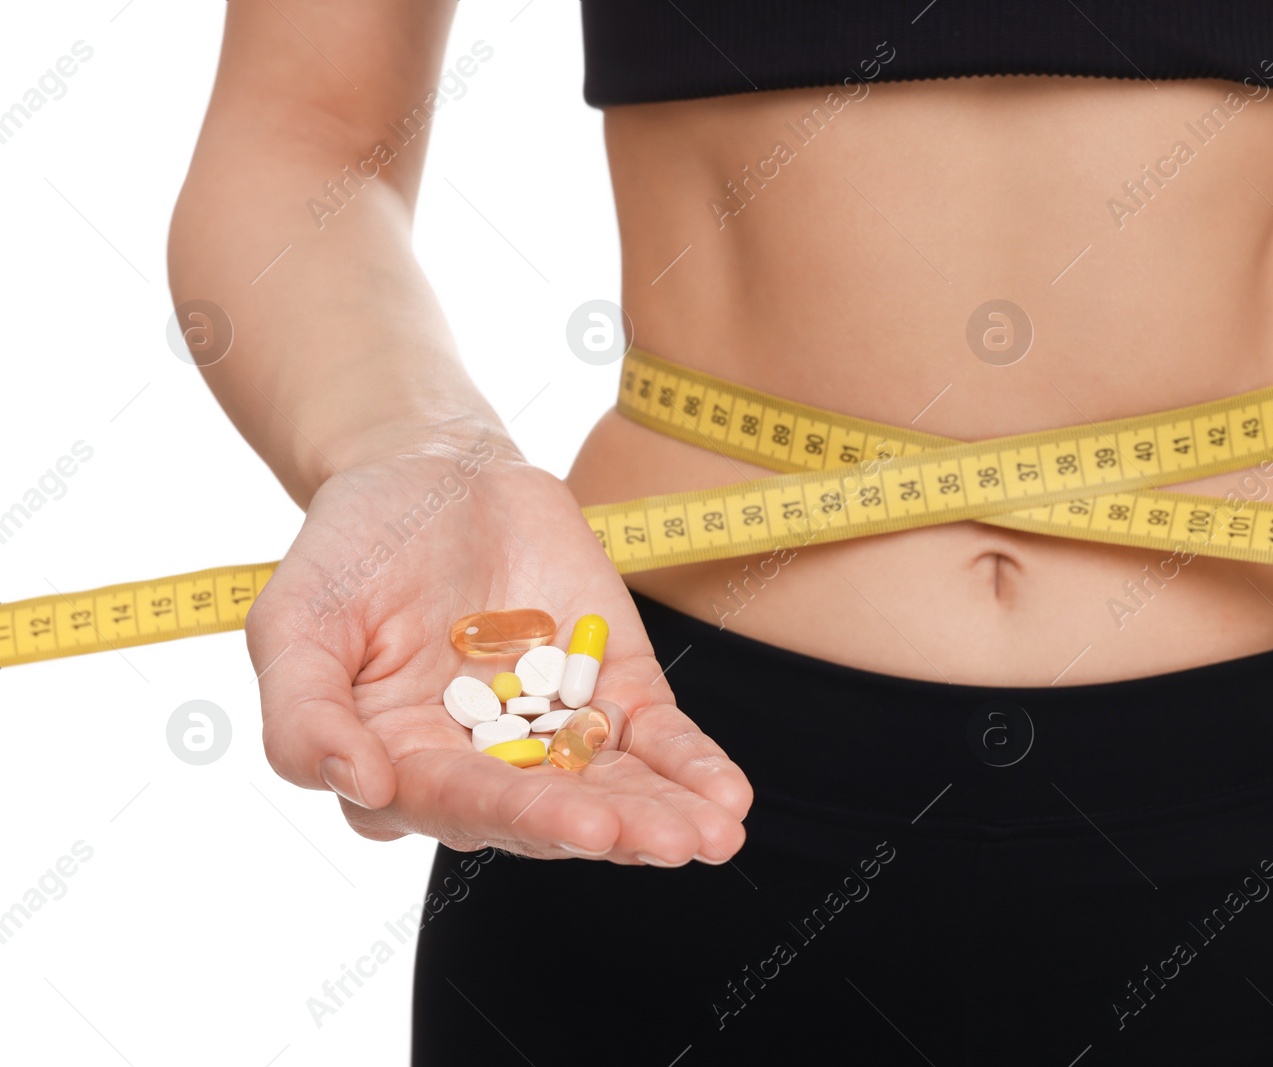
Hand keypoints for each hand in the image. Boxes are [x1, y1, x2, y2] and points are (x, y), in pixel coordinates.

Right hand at [245, 430, 751, 865]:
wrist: (431, 470)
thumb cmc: (351, 548)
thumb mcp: (295, 622)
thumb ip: (304, 713)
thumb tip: (360, 786)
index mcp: (404, 764)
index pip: (464, 805)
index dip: (522, 820)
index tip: (579, 827)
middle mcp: (485, 764)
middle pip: (550, 812)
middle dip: (611, 830)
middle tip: (667, 843)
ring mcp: (554, 729)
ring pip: (613, 788)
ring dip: (664, 816)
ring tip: (712, 835)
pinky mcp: (611, 687)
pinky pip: (656, 737)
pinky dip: (692, 765)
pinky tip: (728, 797)